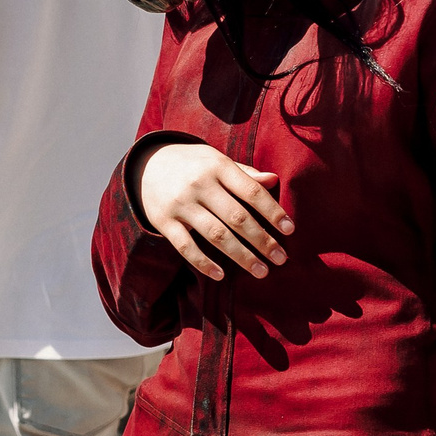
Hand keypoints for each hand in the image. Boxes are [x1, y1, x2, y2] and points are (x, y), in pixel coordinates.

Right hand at [136, 142, 291, 280]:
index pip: (251, 192)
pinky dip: (204, 263)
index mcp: (218, 167)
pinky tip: (221, 276)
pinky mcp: (164, 222)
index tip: (289, 230)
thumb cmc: (193, 165)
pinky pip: (186, 247)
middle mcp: (200, 185)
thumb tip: (274, 180)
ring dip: (241, 256)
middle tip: (281, 259)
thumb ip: (244, 173)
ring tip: (261, 271)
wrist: (146, 164)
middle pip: (238, 217)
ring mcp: (181, 204)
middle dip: (263, 240)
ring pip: (216, 235)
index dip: (272, 212)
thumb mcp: (217, 160)